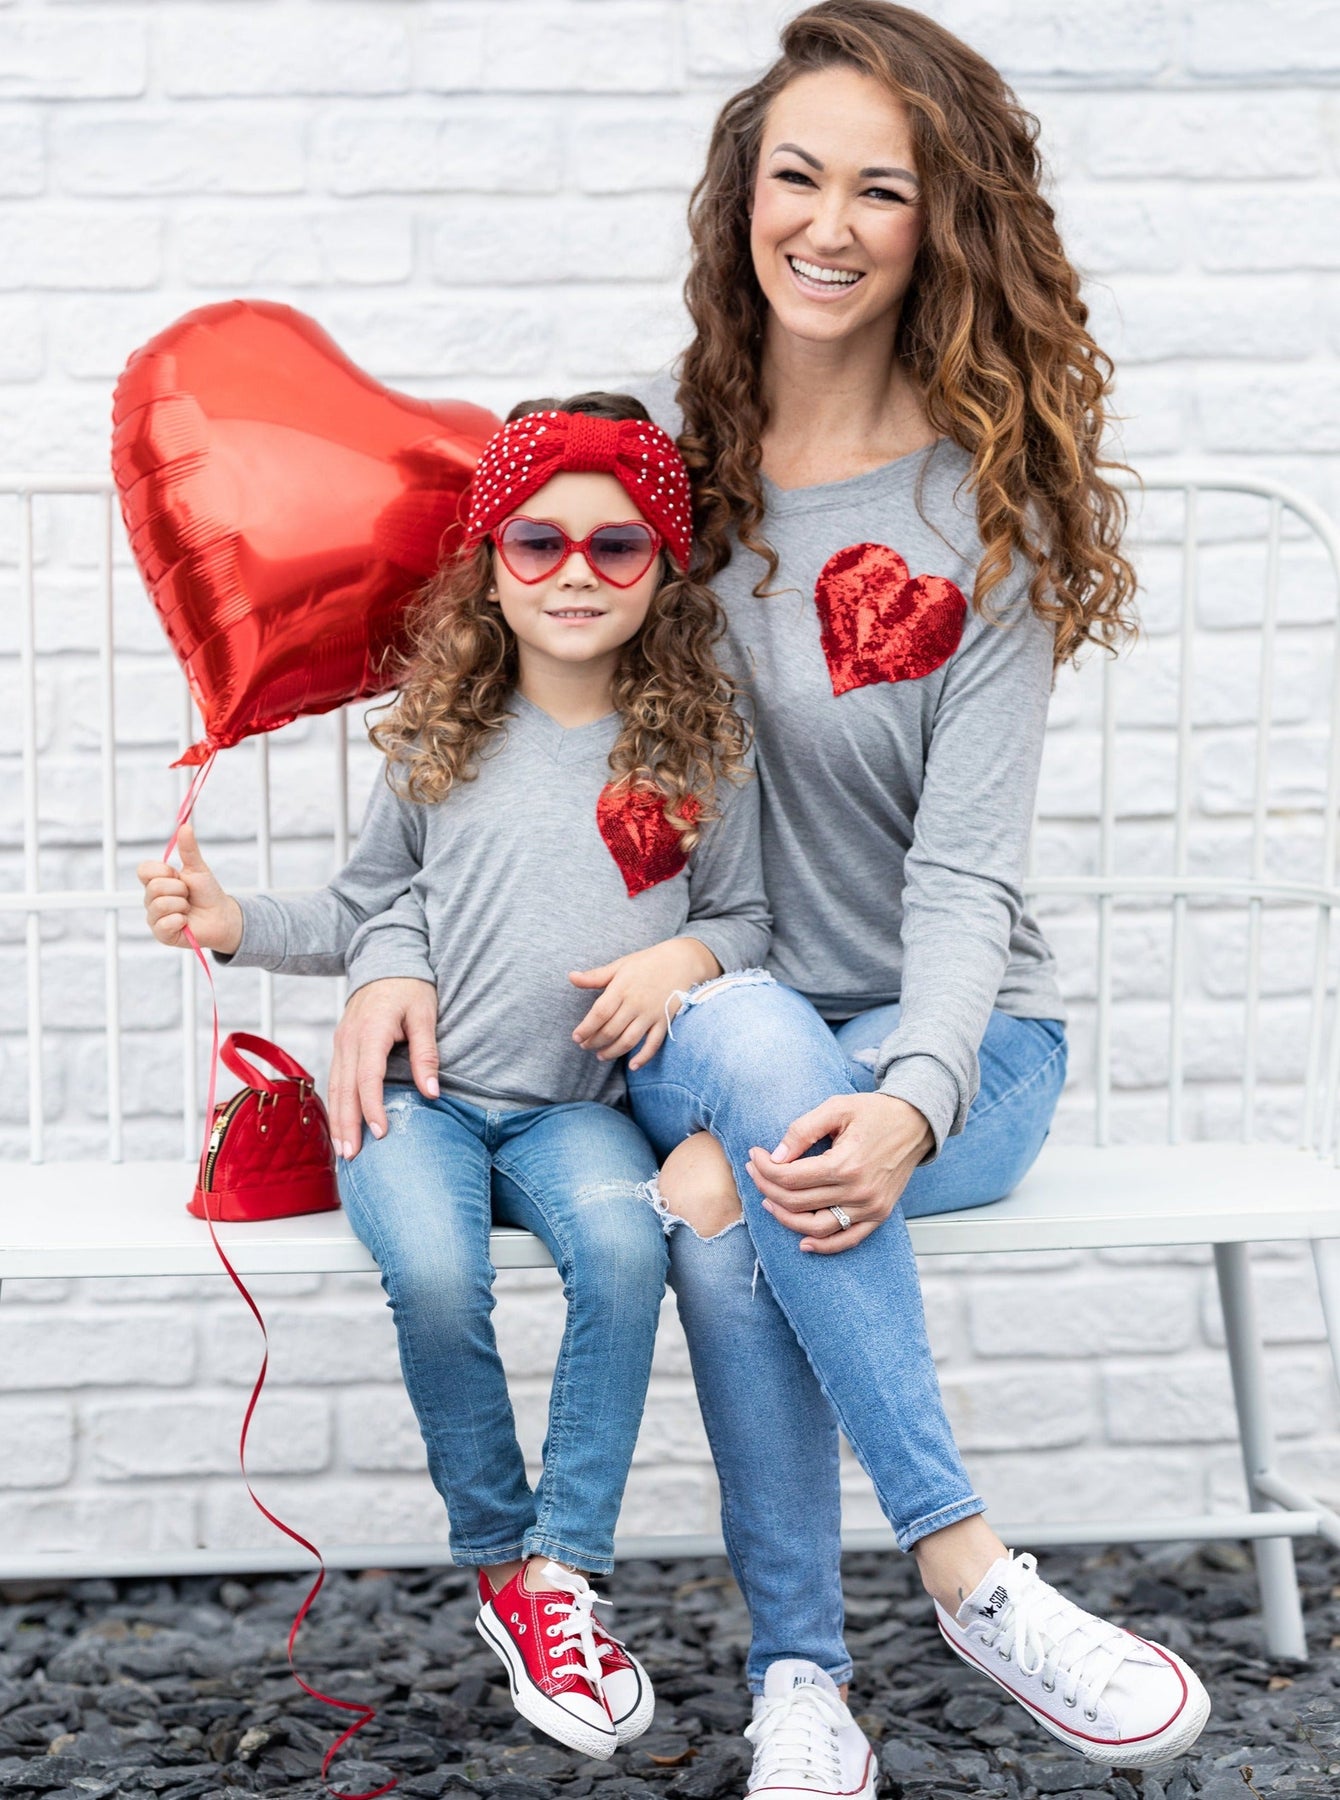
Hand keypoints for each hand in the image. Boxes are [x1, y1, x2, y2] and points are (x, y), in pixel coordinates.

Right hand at [136, 819, 242, 952]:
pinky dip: (180, 920)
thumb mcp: (198, 869)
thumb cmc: (207, 893)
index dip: (163, 871)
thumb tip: (185, 826)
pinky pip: (164, 924)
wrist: (222, 916)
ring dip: (182, 905)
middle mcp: (151, 899)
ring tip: (188, 908)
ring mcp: (155, 917)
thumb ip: (189, 850)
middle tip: (188, 895)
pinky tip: (186, 922)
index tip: (178, 875)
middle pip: (154, 887)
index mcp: (156, 882)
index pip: (144, 870)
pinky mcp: (162, 934)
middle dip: (179, 889)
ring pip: (160, 905)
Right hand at [328, 976, 440, 1158]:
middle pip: (344, 1088)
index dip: (373, 1108)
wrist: (386, 959)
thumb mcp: (426, 1015)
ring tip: (343, 1150)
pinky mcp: (341, 1043)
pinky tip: (342, 1124)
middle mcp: (349, 1038)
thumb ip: (427, 1053)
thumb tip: (432, 1093)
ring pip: (335, 1086)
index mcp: (371, 1031)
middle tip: (352, 1156)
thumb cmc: (411, 987)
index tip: (382, 1133)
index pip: (368, 1078)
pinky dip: (337, 1104)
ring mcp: (341, 1040)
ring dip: (338, 1119)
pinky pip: (336, 1078)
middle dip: (347, 1124)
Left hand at [569, 937, 720, 1071]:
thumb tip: (571, 977)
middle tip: (585, 1046)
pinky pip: (654, 1044)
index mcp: (622, 988)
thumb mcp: (620, 966)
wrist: (681, 961)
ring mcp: (651, 1014)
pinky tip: (632, 1065)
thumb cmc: (646, 963)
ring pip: (629, 1040)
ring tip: (601, 1056)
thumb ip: (595, 976)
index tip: (576, 1037)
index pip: (599, 1013)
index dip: (586, 1028)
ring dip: (613, 1052)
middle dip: (595, 1042)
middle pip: (611, 1030)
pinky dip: (644, 1057)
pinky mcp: (665, 1021)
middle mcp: (636, 1003)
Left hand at [746, 1093, 934, 1253]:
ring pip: (816, 1227)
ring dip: (786, 1218)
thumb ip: (803, 1130)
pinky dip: (824, 1246)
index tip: (754, 1155)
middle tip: (755, 1172)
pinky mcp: (878, 1215)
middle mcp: (858, 1191)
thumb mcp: (836, 1107)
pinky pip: (847, 1240)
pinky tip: (803, 1242)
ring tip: (768, 1201)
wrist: (915, 1122)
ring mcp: (870, 1207)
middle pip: (797, 1202)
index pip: (790, 1177)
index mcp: (845, 1164)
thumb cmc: (875, 1112)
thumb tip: (775, 1156)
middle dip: (767, 1187)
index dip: (765, 1168)